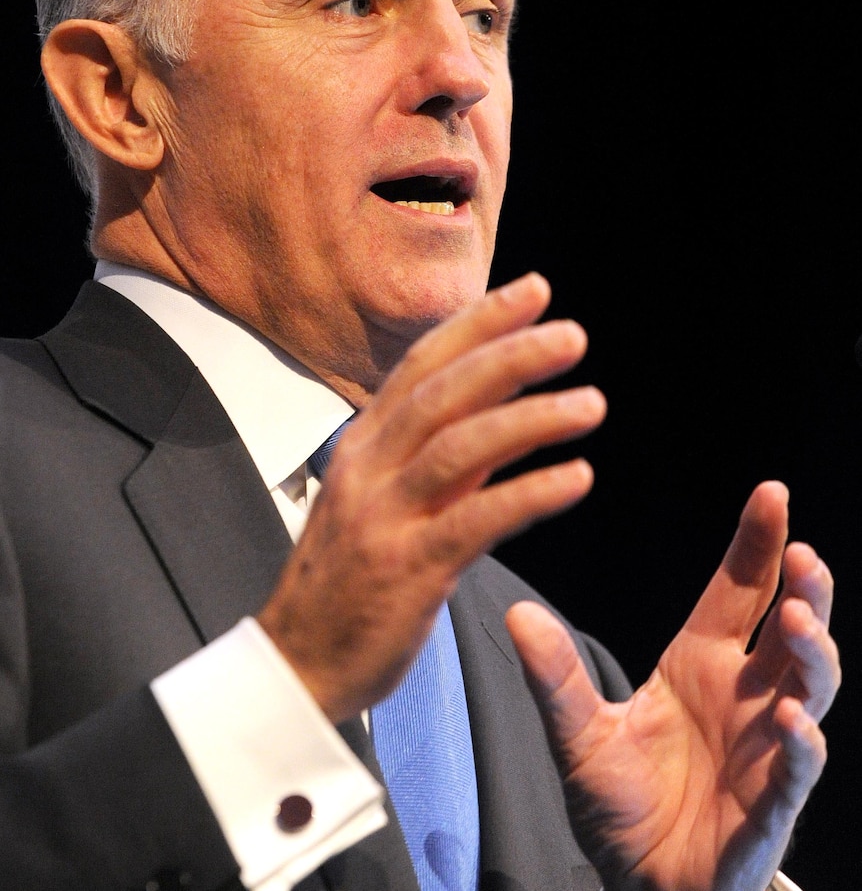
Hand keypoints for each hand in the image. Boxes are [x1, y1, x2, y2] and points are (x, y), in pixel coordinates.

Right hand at [258, 272, 606, 722]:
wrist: (295, 663)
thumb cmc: (350, 577)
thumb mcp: (384, 498)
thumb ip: (439, 454)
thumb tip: (504, 411)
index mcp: (364, 444)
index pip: (421, 365)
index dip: (477, 324)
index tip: (532, 290)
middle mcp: (368, 468)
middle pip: (442, 392)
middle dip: (509, 354)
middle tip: (572, 333)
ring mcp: (383, 517)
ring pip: (460, 448)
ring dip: (531, 419)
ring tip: (592, 402)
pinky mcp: (406, 570)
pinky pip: (474, 522)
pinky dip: (529, 494)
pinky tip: (578, 479)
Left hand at [506, 481, 839, 890]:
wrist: (637, 885)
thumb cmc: (619, 803)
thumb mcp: (577, 735)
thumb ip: (555, 678)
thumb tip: (517, 613)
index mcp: (701, 664)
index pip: (739, 590)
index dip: (759, 543)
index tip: (772, 493)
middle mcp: (743, 695)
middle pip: (790, 628)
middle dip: (804, 590)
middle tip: (802, 554)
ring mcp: (764, 747)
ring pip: (810, 687)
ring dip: (811, 653)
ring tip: (795, 622)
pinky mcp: (770, 805)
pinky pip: (797, 770)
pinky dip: (801, 743)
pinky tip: (790, 718)